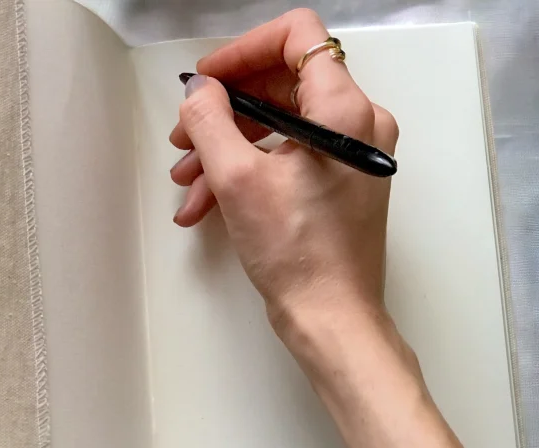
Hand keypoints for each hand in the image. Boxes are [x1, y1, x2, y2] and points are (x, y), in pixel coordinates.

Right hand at [170, 10, 398, 350]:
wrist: (329, 317)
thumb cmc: (295, 252)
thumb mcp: (238, 180)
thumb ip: (211, 121)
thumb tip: (199, 92)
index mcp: (343, 110)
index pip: (296, 38)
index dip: (242, 52)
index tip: (206, 82)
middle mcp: (355, 125)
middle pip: (279, 87)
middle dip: (223, 114)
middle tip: (183, 140)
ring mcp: (347, 158)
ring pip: (276, 130)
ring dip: (224, 152)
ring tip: (185, 184)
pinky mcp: (336, 186)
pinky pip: (286, 161)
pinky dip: (245, 176)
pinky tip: (203, 206)